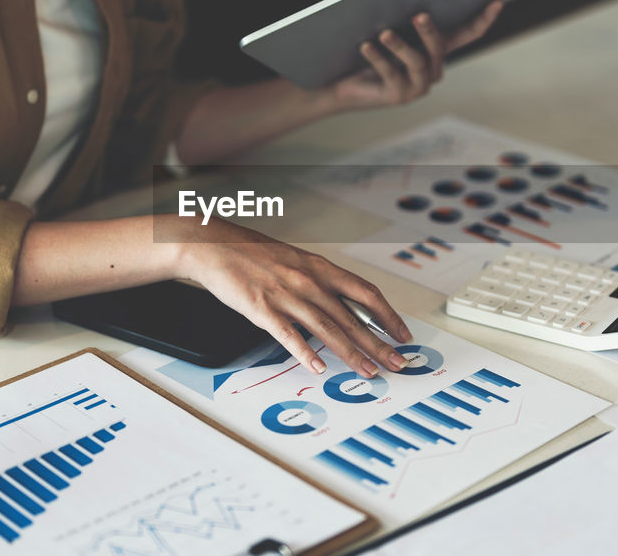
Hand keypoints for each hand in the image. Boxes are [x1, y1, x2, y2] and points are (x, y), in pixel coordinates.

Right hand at [169, 218, 412, 377]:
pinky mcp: (262, 308)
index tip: (402, 334)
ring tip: (368, 371)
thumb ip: (321, 283)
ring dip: (351, 353)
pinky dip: (304, 352)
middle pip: (352, 317)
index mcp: (320, 268)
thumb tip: (345, 306)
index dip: (388, 315)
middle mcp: (309, 281)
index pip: (365, 292)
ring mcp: (286, 294)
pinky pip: (288, 334)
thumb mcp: (296, 262)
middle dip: (379, 343)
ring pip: (327, 328)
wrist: (215, 246)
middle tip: (397, 363)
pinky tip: (318, 367)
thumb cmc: (254, 255)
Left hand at [330, 0, 503, 109]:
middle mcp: (432, 69)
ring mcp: (418, 85)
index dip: (483, 20)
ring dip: (400, 46)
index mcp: (436, 51)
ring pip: (417, 63)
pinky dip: (378, 59)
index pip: (467, 34)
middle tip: (419, 15)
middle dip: (430, 31)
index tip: (497, 1)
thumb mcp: (393, 31)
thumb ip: (406, 18)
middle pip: (439, 48)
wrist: (346, 84)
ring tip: (384, 34)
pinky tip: (366, 46)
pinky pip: (391, 74)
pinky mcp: (400, 96)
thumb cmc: (371, 52)